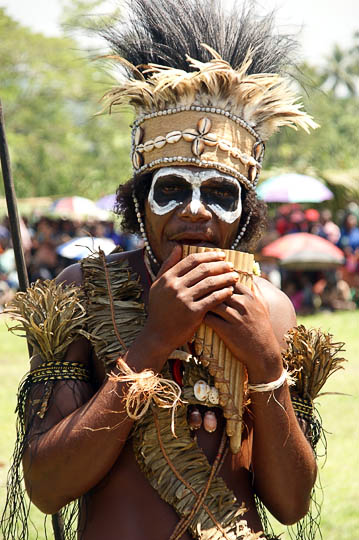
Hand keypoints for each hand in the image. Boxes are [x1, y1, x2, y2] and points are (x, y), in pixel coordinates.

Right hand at [143, 245, 238, 359]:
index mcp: (167, 278)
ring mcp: (184, 299)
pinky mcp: (193, 313)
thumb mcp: (158, 285)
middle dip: (220, 265)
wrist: (158, 335)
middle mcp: (175, 286)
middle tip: (231, 265)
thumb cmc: (159, 309)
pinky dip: (223, 293)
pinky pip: (213, 299)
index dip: (209, 255)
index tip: (221, 255)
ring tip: (235, 276)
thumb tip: (178, 246)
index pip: (192, 260)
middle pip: (203, 269)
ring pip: (210, 283)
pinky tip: (230, 290)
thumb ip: (168, 265)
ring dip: (225, 278)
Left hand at [204, 281, 282, 382]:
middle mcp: (243, 305)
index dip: (217, 279)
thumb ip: (256, 290)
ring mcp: (235, 318)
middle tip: (194, 288)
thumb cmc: (262, 328)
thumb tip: (249, 276)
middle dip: (206, 287)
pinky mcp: (227, 331)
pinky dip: (201, 315)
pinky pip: (209, 319)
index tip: (206, 280)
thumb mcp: (263, 306)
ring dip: (202, 300)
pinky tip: (194, 314)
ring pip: (213, 302)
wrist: (264, 353)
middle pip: (219, 288)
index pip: (229, 280)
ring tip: (192, 300)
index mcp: (250, 297)